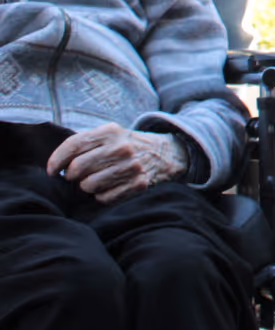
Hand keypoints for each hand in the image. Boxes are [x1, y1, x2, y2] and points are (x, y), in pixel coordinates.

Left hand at [48, 125, 187, 202]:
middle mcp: (122, 148)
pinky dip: (102, 195)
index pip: (73, 146)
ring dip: (87, 186)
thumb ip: (83, 144)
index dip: (56, 161)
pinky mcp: (139, 183)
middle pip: (77, 168)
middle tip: (75, 176)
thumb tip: (55, 167)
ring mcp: (132, 166)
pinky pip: (104, 197)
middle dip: (71, 176)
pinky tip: (110, 187)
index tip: (52, 170)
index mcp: (110, 132)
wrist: (165, 153)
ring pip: (88, 185)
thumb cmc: (125, 146)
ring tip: (96, 180)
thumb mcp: (108, 135)